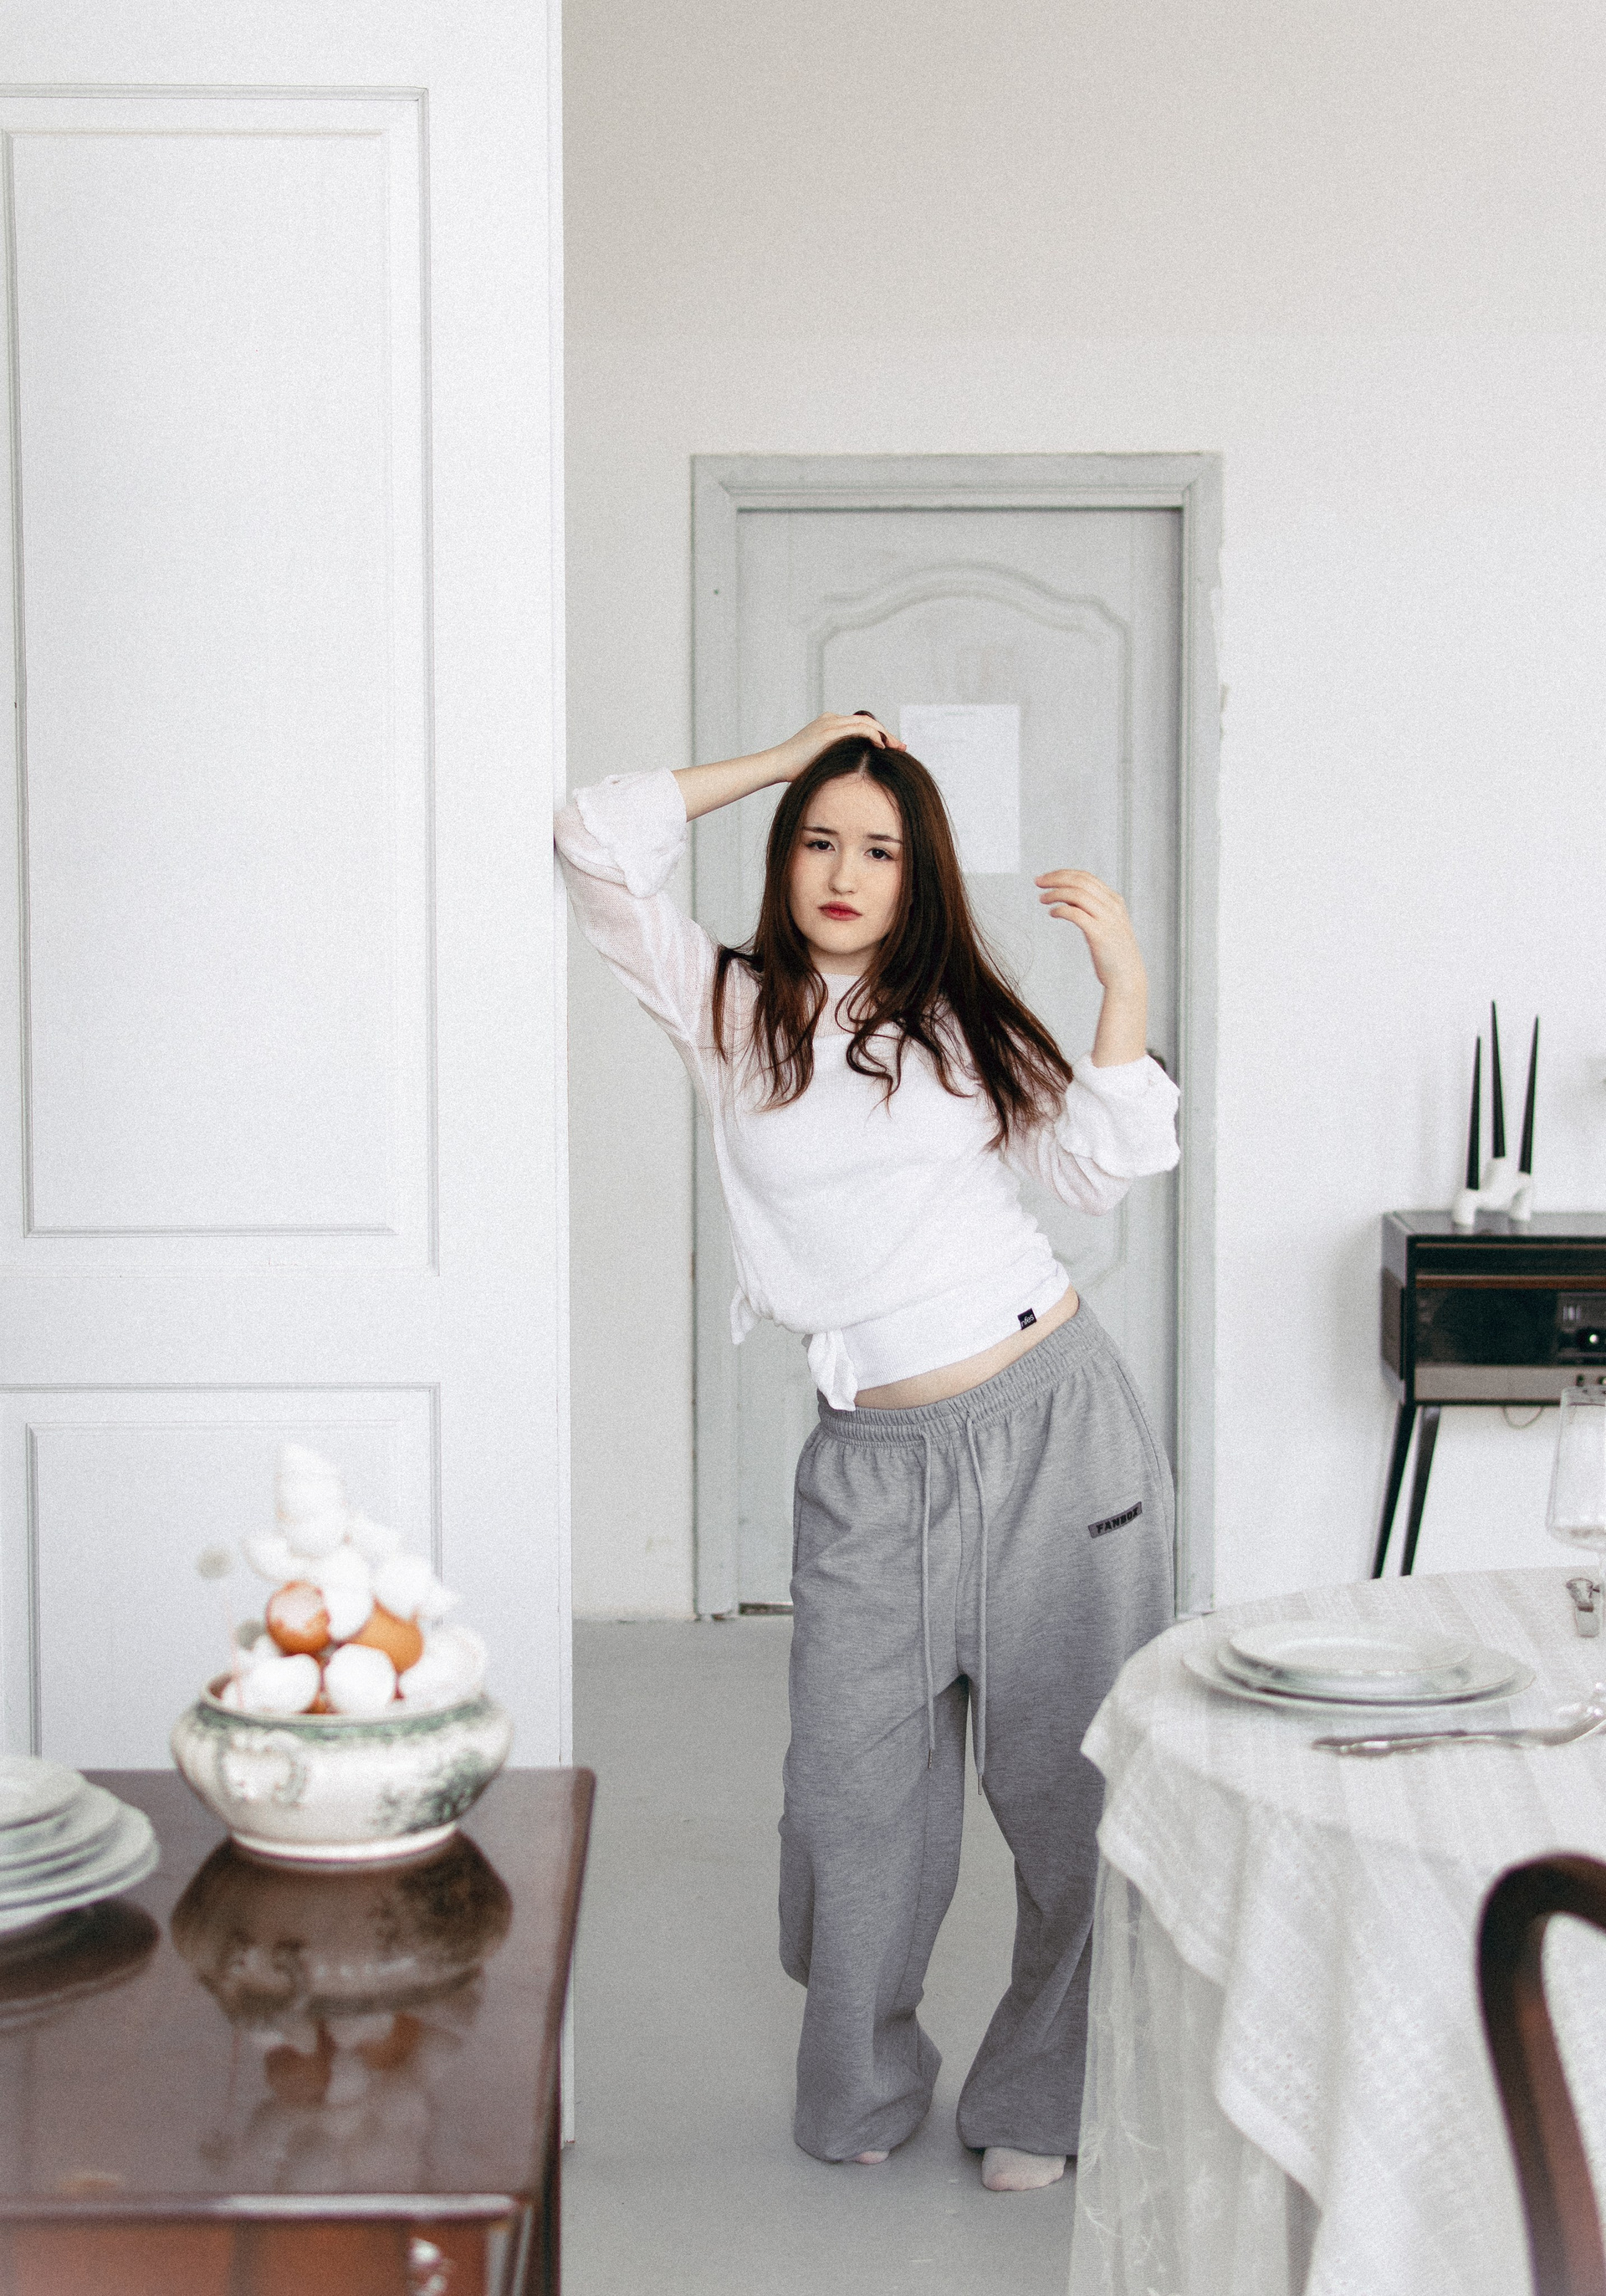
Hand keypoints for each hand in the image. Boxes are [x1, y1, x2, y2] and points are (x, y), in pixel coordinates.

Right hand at [771, 712, 903, 781]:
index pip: (859, 726)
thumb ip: (836, 760)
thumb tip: (853, 774)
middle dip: (886, 733)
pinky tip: (882, 746)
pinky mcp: (830, 730)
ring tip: (896, 747)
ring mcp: (830, 723)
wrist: (777, 763)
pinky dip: (873, 735)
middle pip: (866, 722)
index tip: (891, 748)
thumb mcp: (820, 762)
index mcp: (829, 725)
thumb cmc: (796, 769)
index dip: (877, 735)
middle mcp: (831, 720)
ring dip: (884, 734)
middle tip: (901, 747)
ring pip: (866, 722)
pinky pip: (859, 728)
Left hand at [1035, 870, 1145, 992]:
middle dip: (1056, 878)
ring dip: (1055, 893)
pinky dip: (1061, 909)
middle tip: (1038, 882)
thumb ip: (1089, 908)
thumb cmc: (1112, 953)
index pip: (1086, 877)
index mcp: (1114, 901)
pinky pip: (1076, 913)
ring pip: (1077, 894)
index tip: (1046, 878)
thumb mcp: (1104, 924)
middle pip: (1080, 881)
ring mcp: (1107, 919)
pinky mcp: (1099, 934)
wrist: (1127, 977)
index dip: (1063, 874)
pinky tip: (1052, 913)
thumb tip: (1064, 896)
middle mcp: (1112, 906)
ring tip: (1042, 899)